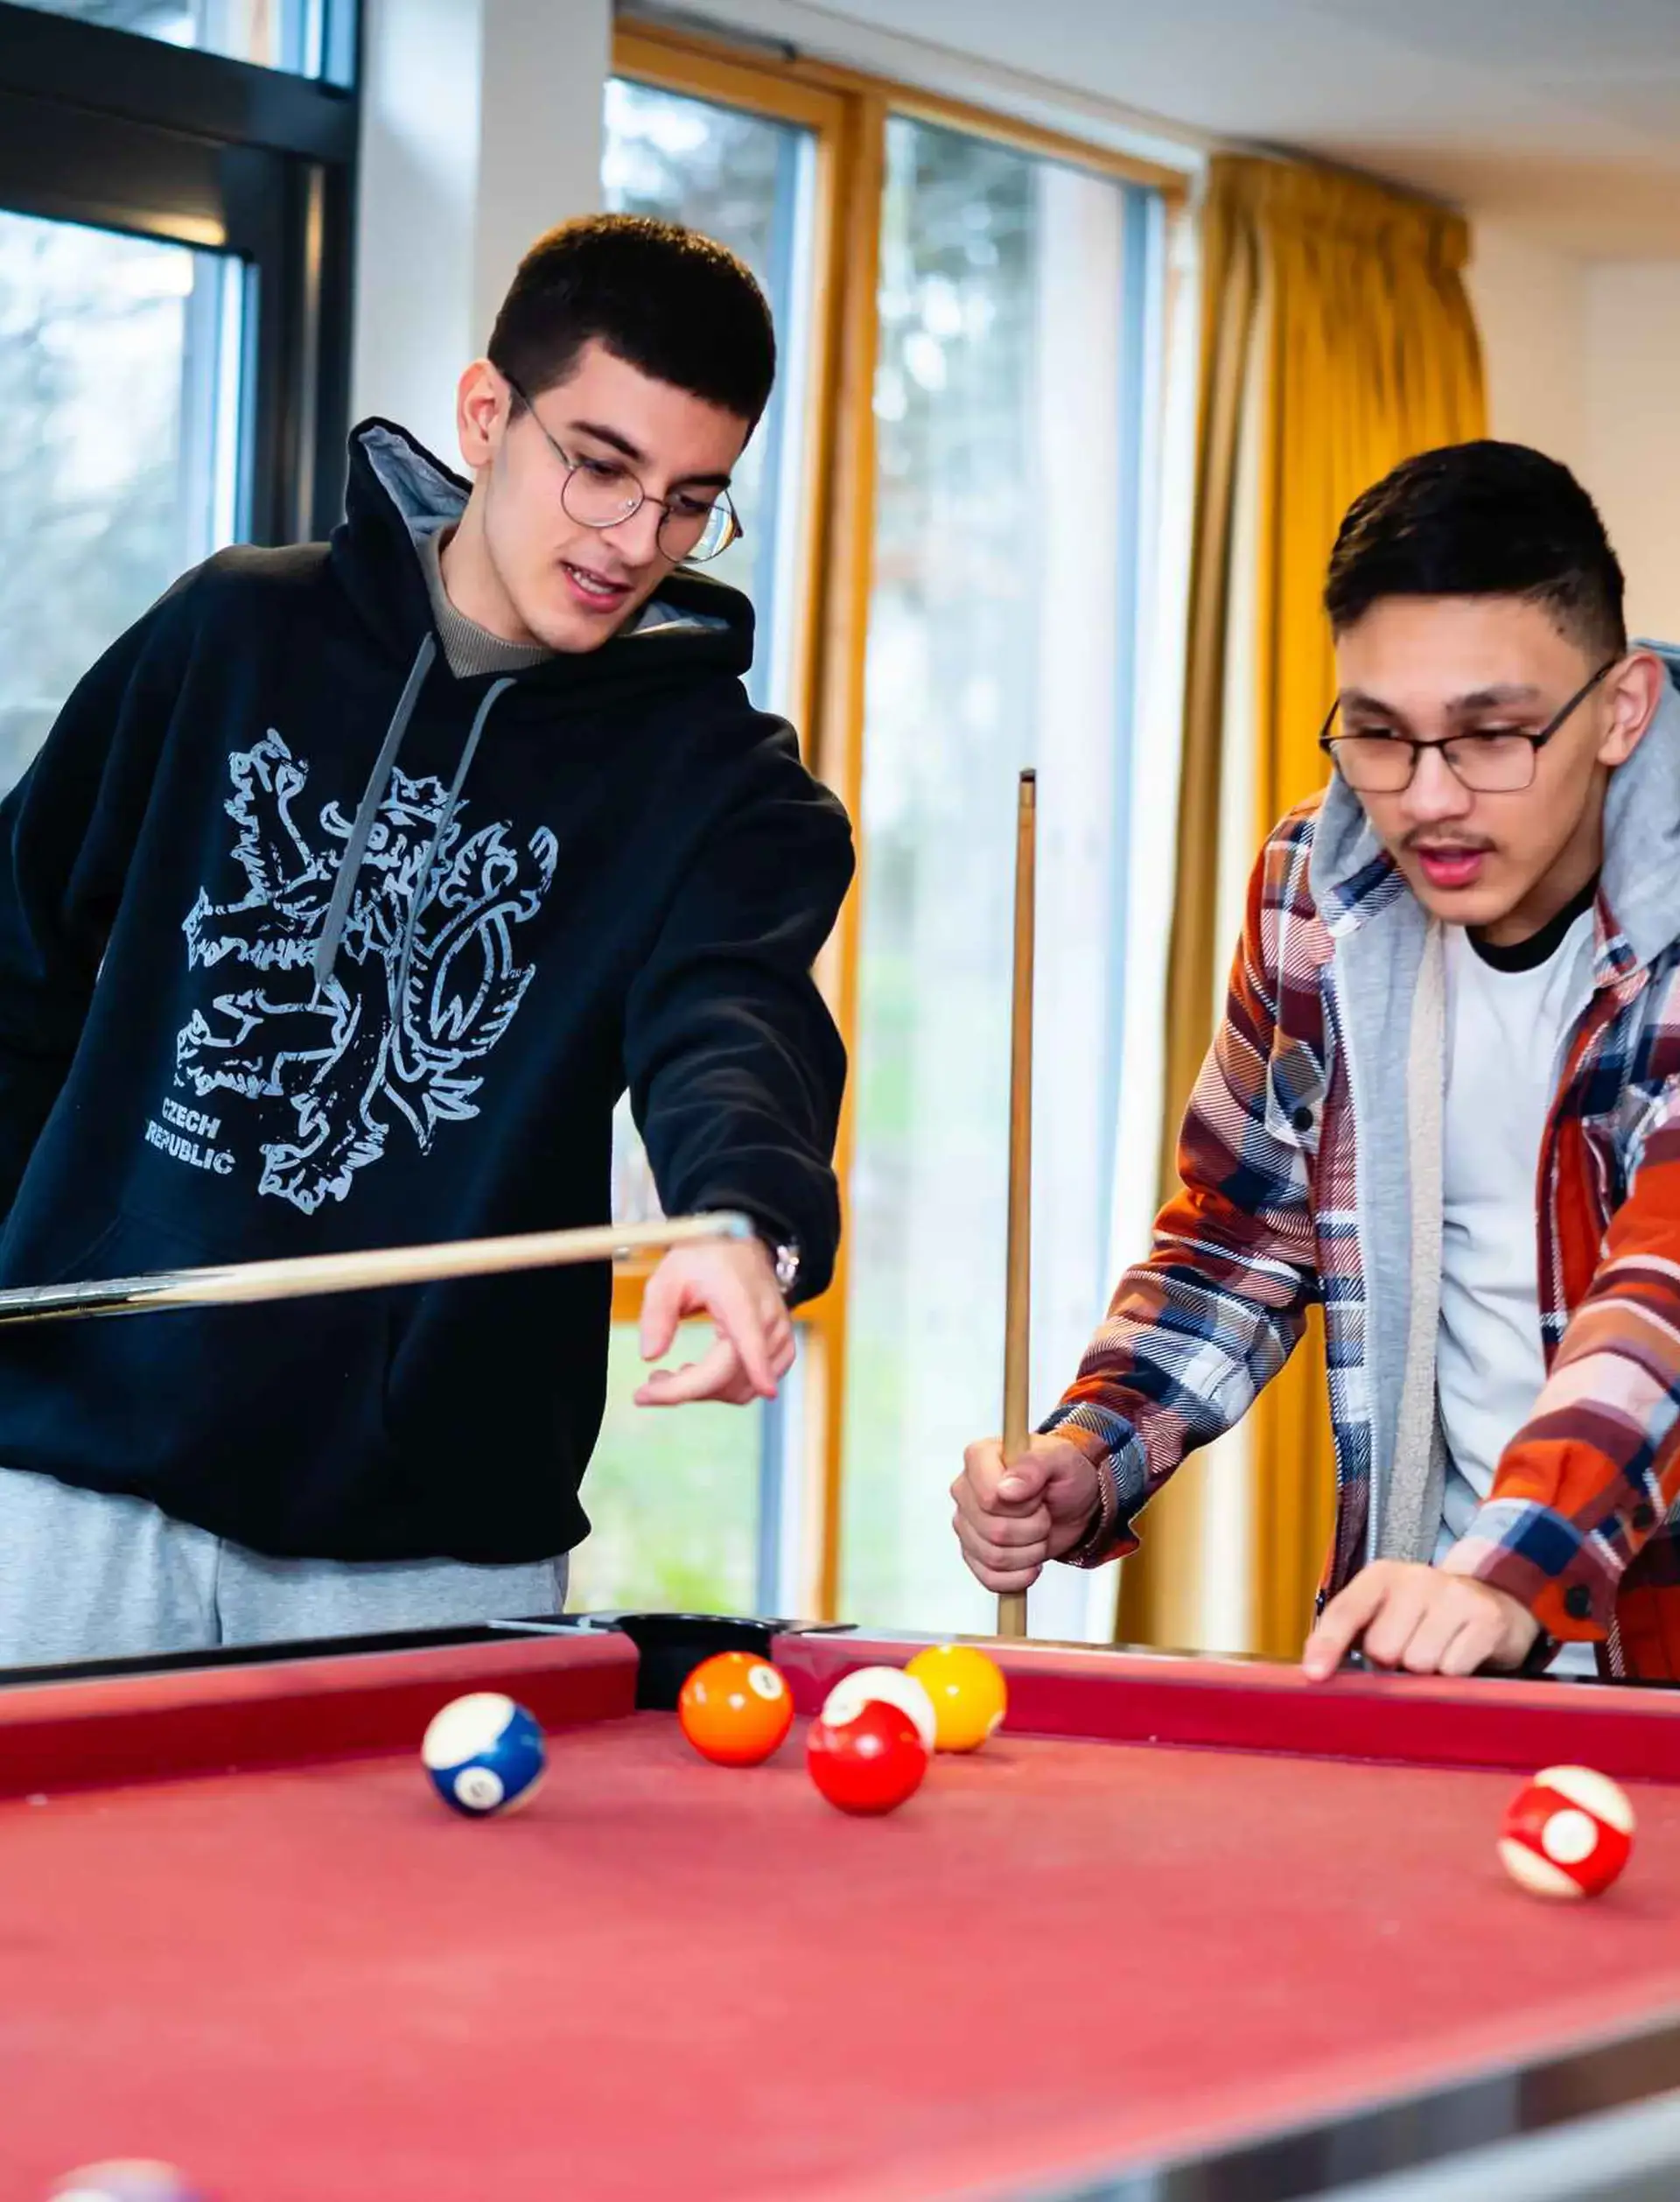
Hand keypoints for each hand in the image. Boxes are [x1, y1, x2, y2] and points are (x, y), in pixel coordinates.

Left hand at [635, 1239, 794, 1407]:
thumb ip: (656, 1313)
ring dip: (701, 1392)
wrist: (742, 1258)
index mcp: (740, 1298)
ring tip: (670, 1374)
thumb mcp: (669, 1276)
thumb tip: (650, 1355)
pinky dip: (720, 1391)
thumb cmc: (705, 1265)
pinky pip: (748, 1390)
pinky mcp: (781, 1354)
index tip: (768, 1392)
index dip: (757, 1366)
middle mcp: (767, 1321)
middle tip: (647, 1387)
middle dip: (684, 1390)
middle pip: (729, 1375)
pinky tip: (698, 1373)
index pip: (751, 1337)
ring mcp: (779, 1340)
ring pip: (738, 1390)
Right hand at [951, 1435, 1101, 1592]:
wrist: (1073, 1504)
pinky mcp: (973, 1554)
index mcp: (979, 1458)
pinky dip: (1019, 1576)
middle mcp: (965, 1490)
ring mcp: (966, 1524)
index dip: (1023, 1504)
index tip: (1039, 1494)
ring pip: (994, 1557)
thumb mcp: (1062, 1459)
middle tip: (1045, 1514)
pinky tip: (1032, 1560)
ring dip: (1030, 1552)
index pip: (989, 1498)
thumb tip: (1006, 1489)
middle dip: (1033, 1529)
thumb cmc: (1064, 1475)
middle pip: (994, 1531)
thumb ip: (1034, 1465)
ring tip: (1039, 1532)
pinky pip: (990, 1579)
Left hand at [1301, 1560, 1539, 1680]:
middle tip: (1408, 1650)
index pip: (1346, 1611)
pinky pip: (1454, 1670)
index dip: (1327, 1644)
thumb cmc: (1423, 1616)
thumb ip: (1350, 1636)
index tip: (1315, 1675)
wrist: (1493, 1599)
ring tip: (1436, 1652)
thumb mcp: (1384, 1613)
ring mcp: (1454, 1595)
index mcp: (1381, 1576)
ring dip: (1424, 1673)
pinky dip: (1454, 1675)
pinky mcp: (1487, 1619)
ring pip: (1420, 1664)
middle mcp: (1416, 1578)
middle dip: (1392, 1663)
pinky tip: (1460, 1655)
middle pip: (1384, 1649)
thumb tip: (1317, 1673)